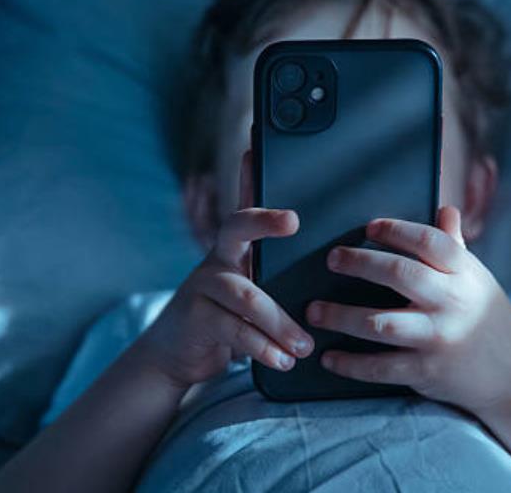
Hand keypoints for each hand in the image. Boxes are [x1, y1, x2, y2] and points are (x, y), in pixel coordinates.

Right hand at [137, 152, 313, 387]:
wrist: (177, 353)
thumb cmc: (229, 318)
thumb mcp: (253, 293)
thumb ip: (278, 279)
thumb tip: (333, 273)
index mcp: (236, 249)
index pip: (246, 206)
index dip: (250, 176)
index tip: (256, 149)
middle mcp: (218, 259)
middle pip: (236, 226)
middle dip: (264, 219)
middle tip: (293, 220)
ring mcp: (203, 287)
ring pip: (247, 295)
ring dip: (281, 323)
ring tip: (305, 345)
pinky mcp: (196, 318)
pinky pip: (235, 330)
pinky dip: (264, 348)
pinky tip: (283, 360)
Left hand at [307, 206, 510, 414]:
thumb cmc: (489, 317)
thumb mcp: (477, 279)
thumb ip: (454, 246)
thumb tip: (445, 209)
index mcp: (464, 273)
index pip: (429, 241)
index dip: (397, 231)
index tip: (369, 228)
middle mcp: (452, 303)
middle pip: (400, 275)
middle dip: (360, 263)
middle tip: (331, 259)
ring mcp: (438, 339)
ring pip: (381, 324)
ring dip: (341, 316)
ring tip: (313, 311)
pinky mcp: (427, 373)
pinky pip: (381, 367)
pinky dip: (351, 364)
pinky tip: (328, 357)